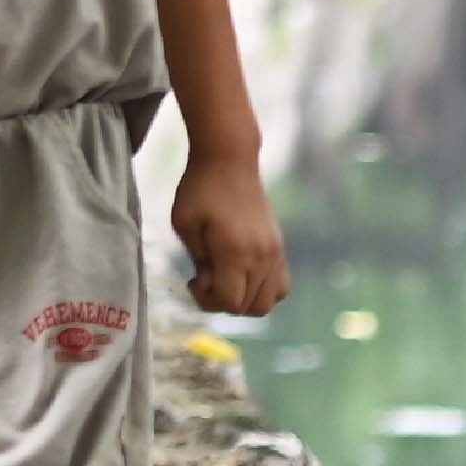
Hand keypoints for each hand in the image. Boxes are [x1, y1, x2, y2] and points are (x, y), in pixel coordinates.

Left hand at [171, 152, 288, 321]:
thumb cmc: (200, 189)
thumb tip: (211, 285)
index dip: (206, 301)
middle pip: (249, 307)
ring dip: (244, 300)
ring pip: (268, 302)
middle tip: (206, 279)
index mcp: (235, 251)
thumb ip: (198, 261)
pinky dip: (262, 291)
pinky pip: (280, 286)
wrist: (229, 158)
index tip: (193, 280)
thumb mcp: (185, 225)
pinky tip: (241, 274)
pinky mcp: (279, 246)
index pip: (229, 301)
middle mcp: (261, 255)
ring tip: (225, 279)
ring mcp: (275, 252)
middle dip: (222, 302)